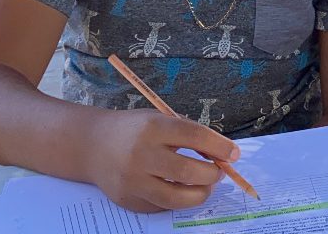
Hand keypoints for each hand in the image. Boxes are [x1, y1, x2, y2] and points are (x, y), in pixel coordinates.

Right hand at [87, 109, 240, 212]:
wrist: (92, 145)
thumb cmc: (135, 129)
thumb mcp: (160, 119)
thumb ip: (189, 134)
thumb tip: (223, 154)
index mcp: (153, 127)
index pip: (195, 136)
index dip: (220, 146)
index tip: (234, 153)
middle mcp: (141, 154)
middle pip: (188, 171)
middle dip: (212, 174)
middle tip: (219, 172)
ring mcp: (133, 180)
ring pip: (176, 197)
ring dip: (200, 193)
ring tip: (206, 185)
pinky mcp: (128, 200)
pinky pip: (162, 206)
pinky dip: (178, 200)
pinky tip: (182, 190)